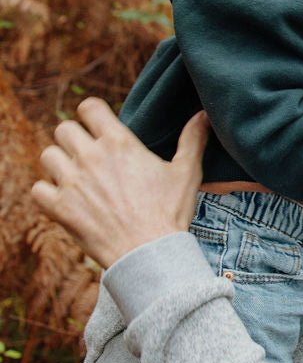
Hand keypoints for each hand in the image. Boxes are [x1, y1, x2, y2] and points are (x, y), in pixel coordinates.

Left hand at [31, 98, 207, 269]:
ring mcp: (72, 183)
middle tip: (88, 152)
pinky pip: (38, 189)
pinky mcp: (60, 208)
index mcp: (119, 143)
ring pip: (48, 156)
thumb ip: (193, 139)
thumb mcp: (187, 172)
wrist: (149, 254)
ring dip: (59, 163)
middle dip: (74, 137)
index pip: (89, 108)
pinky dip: (47, 192)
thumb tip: (203, 115)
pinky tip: (64, 198)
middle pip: (63, 129)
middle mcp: (91, 157)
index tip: (100, 124)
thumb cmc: (169, 212)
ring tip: (75, 175)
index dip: (93, 113)